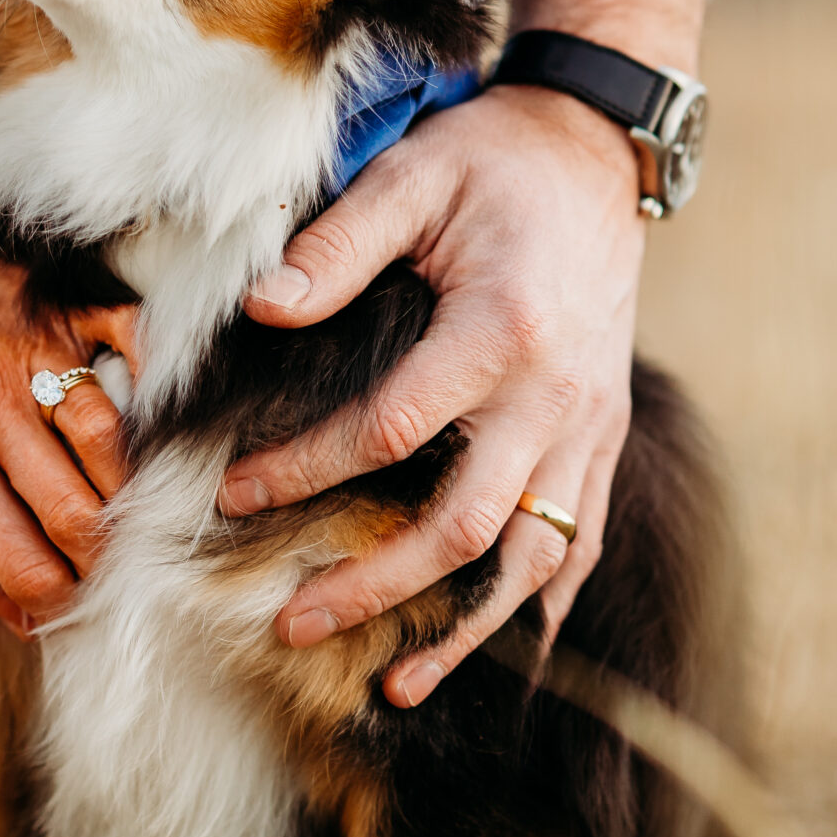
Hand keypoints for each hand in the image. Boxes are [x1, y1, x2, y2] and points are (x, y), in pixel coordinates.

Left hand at [0, 108, 134, 628]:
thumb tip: (24, 621)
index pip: (24, 564)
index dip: (61, 601)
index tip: (77, 603)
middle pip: (76, 511)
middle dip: (106, 558)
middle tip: (118, 568)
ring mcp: (38, 357)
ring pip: (109, 438)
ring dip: (133, 486)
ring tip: (137, 509)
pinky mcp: (70, 309)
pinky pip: (132, 338)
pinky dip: (156, 371)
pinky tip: (159, 410)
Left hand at [218, 0, 706, 708]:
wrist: (596, 151)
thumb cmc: (492, 162)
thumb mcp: (412, 177)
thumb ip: (335, 247)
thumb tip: (260, 312)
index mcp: (502, 330)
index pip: (390, 432)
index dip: (305, 473)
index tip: (232, 496)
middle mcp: (556, 395)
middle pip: (465, 526)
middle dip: (375, 587)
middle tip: (292, 625)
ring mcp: (590, 426)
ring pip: (533, 558)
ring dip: (465, 630)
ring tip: (396, 685)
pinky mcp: (605, 438)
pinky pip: (579, 543)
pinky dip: (538, 606)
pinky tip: (497, 650)